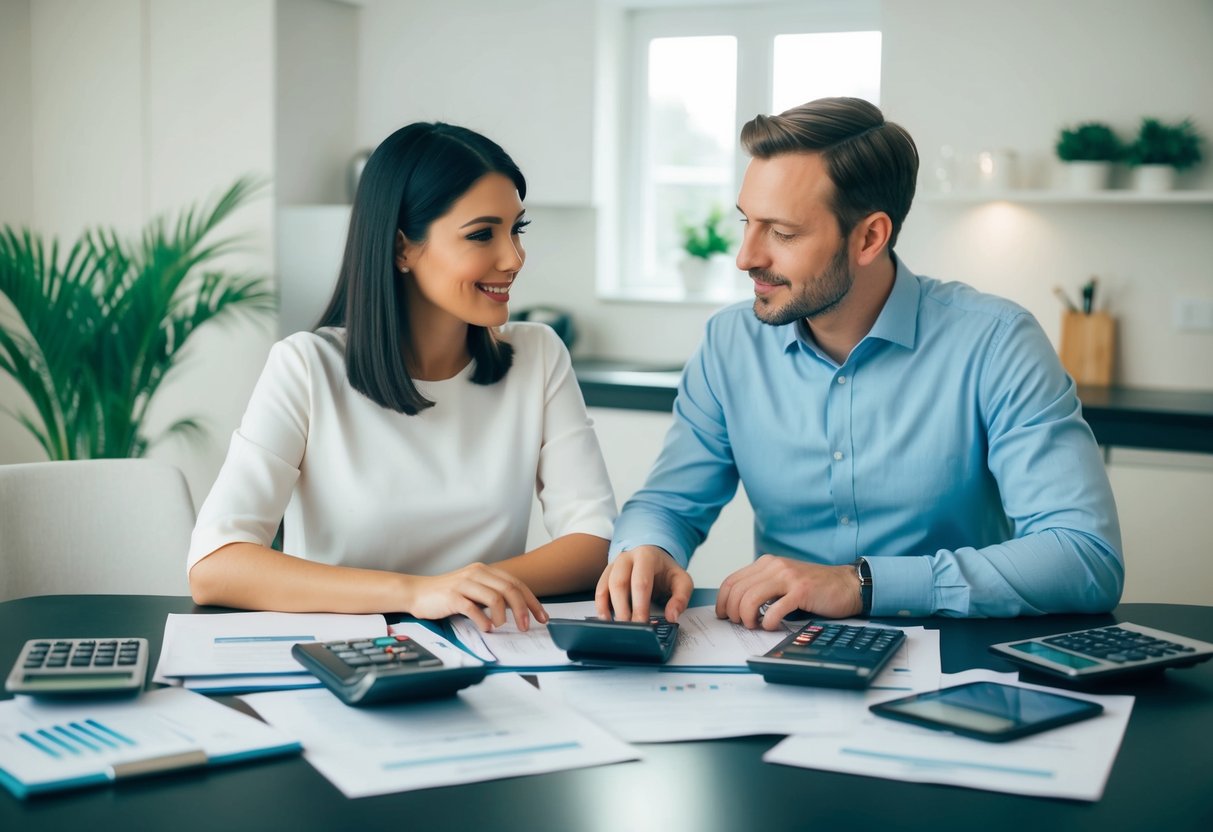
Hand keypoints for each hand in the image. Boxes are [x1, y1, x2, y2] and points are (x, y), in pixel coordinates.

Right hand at [404, 563, 546, 631]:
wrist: (417, 592)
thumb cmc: (448, 595)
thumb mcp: (474, 589)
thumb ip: (493, 595)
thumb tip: (518, 609)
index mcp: (485, 571)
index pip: (516, 584)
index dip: (532, 601)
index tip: (542, 617)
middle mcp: (477, 573)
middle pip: (510, 589)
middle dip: (523, 609)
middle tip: (526, 626)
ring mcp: (464, 583)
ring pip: (494, 597)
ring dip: (503, 616)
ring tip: (501, 627)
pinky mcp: (452, 596)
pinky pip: (473, 608)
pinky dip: (483, 620)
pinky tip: (486, 628)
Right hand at [595, 545, 693, 622]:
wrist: (656, 557)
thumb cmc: (667, 571)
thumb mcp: (682, 580)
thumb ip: (681, 598)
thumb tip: (671, 616)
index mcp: (646, 556)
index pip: (641, 582)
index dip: (640, 605)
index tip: (642, 623)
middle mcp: (626, 558)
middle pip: (619, 583)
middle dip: (622, 609)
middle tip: (629, 628)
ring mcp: (614, 565)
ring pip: (605, 586)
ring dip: (608, 609)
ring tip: (617, 627)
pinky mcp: (607, 575)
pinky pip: (599, 590)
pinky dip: (601, 606)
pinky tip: (606, 619)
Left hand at [716, 555, 861, 629]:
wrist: (847, 585)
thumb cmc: (814, 588)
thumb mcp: (782, 582)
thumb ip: (762, 588)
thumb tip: (736, 608)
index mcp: (766, 563)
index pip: (731, 581)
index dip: (722, 601)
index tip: (723, 616)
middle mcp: (774, 566)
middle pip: (737, 591)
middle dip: (733, 612)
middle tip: (741, 624)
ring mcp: (787, 577)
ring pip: (750, 598)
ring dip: (747, 617)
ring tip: (755, 625)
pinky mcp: (801, 591)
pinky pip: (774, 610)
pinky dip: (768, 622)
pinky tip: (772, 626)